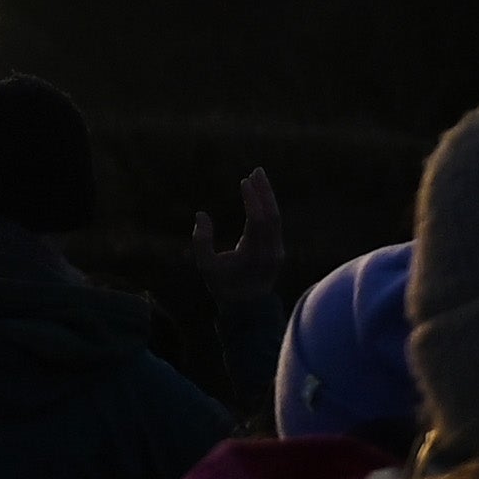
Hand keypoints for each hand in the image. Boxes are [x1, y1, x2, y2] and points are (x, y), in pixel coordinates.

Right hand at [192, 168, 284, 286]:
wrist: (248, 308)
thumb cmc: (223, 285)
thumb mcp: (206, 266)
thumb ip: (201, 240)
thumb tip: (201, 214)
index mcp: (254, 254)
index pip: (258, 221)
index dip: (252, 199)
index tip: (244, 181)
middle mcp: (271, 251)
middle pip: (272, 215)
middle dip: (265, 191)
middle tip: (256, 170)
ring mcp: (277, 251)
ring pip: (276, 218)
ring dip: (267, 196)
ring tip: (258, 177)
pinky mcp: (278, 250)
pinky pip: (275, 224)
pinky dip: (267, 207)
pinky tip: (260, 195)